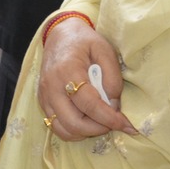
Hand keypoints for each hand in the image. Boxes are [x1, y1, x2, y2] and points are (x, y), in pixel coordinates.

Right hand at [39, 17, 137, 138]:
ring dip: (85, 132)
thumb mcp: (105, 50)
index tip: (126, 125)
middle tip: (113, 123)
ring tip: (100, 122)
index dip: (109, 118)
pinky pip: (57, 126)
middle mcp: (52, 86)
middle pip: (73, 122)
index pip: (88, 104)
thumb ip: (112, 78)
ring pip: (63, 129)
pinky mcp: (43, 102)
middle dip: (98, 129)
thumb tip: (114, 105)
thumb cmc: (85, 41)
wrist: (60, 36)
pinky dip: (74, 130)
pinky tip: (88, 121)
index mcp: (67, 71)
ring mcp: (44, 96)